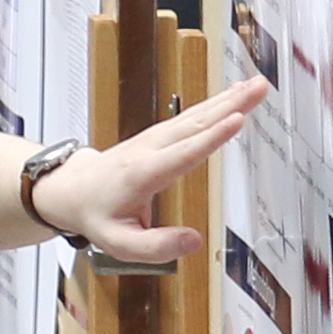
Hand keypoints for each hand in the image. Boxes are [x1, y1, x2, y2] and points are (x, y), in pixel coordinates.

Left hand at [26, 76, 268, 260]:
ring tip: (258, 86)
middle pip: (197, 123)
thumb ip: (156, 247)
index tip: (237, 120)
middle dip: (231, 106)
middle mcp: (151, 148)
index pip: (184, 153)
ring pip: (197, 114)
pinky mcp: (160, 135)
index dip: (213, 137)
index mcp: (143, 173)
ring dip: (229, 98)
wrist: (72, 189)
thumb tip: (194, 241)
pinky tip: (235, 94)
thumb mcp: (119, 243)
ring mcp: (155, 137)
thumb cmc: (96, 215)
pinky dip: (216, 102)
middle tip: (260, 89)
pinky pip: (192, 116)